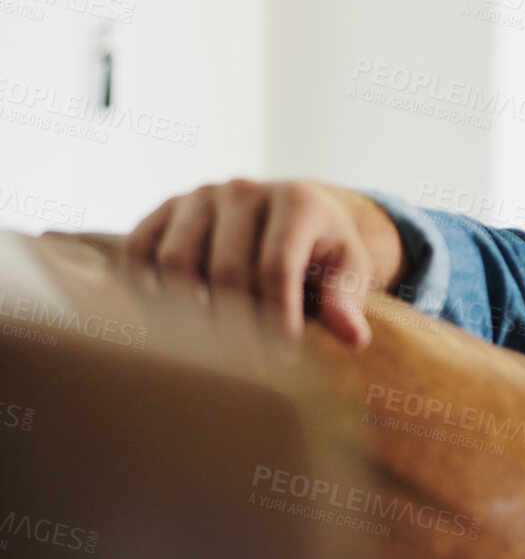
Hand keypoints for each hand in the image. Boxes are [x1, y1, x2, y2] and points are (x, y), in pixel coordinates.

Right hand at [124, 178, 403, 348]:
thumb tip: (353, 337)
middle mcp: (243, 190)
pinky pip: (138, 251)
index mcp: (296, 201)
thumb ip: (346, 299)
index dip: (277, 318)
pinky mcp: (164, 210)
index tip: (283, 357)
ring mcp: (198, 197)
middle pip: (226, 271)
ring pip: (177, 262)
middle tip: (248, 367)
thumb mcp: (348, 268)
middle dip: (237, 327)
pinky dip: (147, 289)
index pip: (277, 267)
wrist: (290, 212)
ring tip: (211, 351)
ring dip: (189, 313)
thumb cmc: (323, 249)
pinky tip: (170, 322)